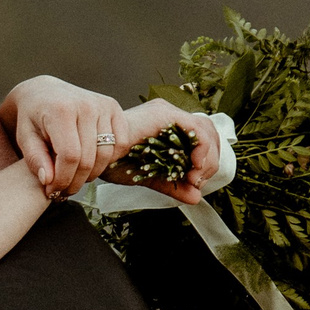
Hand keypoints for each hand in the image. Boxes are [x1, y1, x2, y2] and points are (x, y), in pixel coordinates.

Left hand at [0, 75, 127, 197]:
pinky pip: (120, 143)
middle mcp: (86, 105)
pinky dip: (109, 159)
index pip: (70, 156)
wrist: (44, 92)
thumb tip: (49, 181)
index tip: (52, 190)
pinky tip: (91, 162)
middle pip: (88, 159)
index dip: (63, 179)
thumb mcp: (25, 138)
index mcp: (61, 110)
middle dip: (75, 182)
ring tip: (75, 178)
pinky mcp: (114, 108)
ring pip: (106, 154)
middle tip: (63, 190)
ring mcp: (103, 105)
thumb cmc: (32, 118)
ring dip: (92, 174)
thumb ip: (35, 159)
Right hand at [103, 99, 221, 205]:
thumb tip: (195, 197)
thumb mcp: (152, 177)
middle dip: (211, 160)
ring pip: (206, 129)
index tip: (195, 182)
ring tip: (194, 176)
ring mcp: (167, 112)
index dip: (207, 161)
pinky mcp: (165, 114)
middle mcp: (169, 116)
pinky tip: (193, 165)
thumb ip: (174, 185)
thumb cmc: (115, 161)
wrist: (98, 157)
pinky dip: (202, 149)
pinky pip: (196, 128)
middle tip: (197, 180)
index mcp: (167, 127)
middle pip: (208, 132)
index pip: (201, 138)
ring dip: (207, 157)